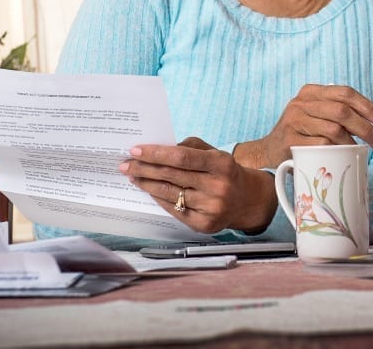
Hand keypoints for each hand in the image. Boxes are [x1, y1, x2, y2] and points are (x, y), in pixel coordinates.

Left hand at [120, 136, 276, 233]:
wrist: (246, 200)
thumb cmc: (224, 172)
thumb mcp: (214, 153)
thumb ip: (188, 147)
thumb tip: (156, 150)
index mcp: (221, 164)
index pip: (181, 157)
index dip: (156, 154)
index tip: (135, 150)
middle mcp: (217, 187)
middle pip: (171, 176)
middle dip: (144, 169)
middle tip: (125, 164)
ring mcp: (211, 208)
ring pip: (169, 194)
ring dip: (147, 184)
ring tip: (134, 176)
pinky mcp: (204, 225)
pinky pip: (174, 210)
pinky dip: (159, 199)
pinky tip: (149, 190)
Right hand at [233, 84, 372, 168]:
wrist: (268, 151)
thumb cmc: (300, 134)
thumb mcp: (317, 116)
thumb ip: (340, 114)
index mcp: (311, 92)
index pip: (346, 93)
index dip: (368, 107)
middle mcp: (301, 102)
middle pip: (342, 110)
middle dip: (365, 127)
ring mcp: (293, 120)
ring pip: (334, 128)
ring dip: (353, 142)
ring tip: (359, 150)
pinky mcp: (289, 140)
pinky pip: (322, 144)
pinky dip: (336, 151)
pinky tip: (340, 155)